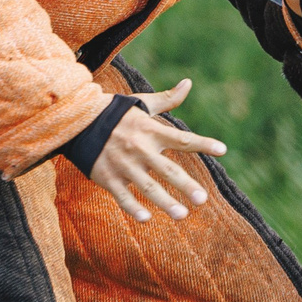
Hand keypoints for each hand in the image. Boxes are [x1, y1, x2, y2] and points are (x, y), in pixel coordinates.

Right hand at [90, 79, 226, 223]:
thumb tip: (189, 83)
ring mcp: (123, 164)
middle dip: (185, 185)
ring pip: (147, 186)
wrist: (78, 120)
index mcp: (151, 130)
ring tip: (182, 215)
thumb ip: (168, 99)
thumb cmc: (116, 113)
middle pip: (167, 169)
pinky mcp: (107, 177)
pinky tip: (146, 219)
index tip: (223, 150)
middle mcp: (139, 148)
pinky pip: (122, 195)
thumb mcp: (142, 103)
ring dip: (165, 202)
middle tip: (202, 199)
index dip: (203, 143)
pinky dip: (133, 207)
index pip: (182, 139)